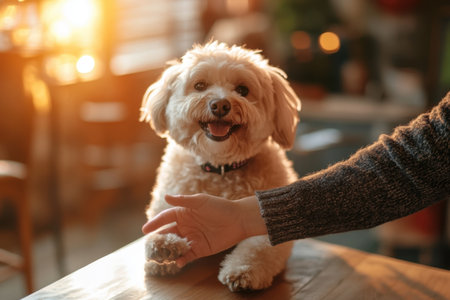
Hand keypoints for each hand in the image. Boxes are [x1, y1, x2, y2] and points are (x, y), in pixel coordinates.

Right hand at [142, 194, 266, 266]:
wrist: (238, 220)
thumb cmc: (220, 207)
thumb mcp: (200, 201)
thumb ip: (183, 201)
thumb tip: (166, 196)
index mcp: (184, 213)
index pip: (166, 218)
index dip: (155, 223)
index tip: (145, 229)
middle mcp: (186, 226)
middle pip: (168, 233)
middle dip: (158, 239)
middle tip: (148, 245)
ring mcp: (192, 238)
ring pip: (176, 245)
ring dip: (168, 250)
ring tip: (159, 255)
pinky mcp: (200, 249)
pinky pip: (187, 255)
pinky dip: (181, 259)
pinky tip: (177, 261)